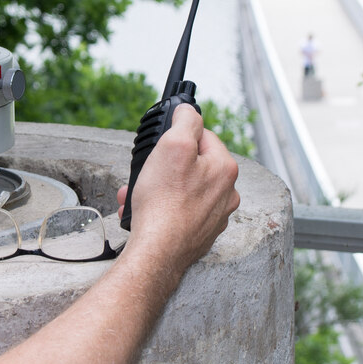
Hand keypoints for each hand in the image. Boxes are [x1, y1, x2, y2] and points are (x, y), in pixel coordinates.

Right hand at [116, 106, 239, 267]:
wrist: (157, 253)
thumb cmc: (164, 203)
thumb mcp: (173, 146)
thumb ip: (185, 122)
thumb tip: (189, 110)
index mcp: (225, 169)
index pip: (203, 136)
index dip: (178, 137)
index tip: (162, 144)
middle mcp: (226, 193)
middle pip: (192, 165)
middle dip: (162, 166)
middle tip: (144, 171)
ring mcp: (214, 216)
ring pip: (183, 190)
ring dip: (157, 188)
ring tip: (135, 194)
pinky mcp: (200, 234)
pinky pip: (180, 212)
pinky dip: (162, 209)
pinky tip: (144, 213)